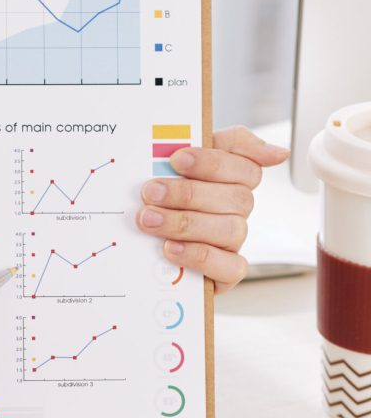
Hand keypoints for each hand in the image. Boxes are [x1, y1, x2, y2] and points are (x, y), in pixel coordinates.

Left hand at [138, 126, 289, 291]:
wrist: (137, 245)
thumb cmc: (164, 198)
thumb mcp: (181, 162)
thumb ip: (224, 145)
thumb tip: (279, 153)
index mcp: (233, 180)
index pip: (245, 167)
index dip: (212, 162)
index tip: (176, 159)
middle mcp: (238, 211)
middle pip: (236, 198)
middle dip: (189, 193)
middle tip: (151, 192)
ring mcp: (234, 242)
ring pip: (230, 229)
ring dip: (185, 223)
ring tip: (150, 220)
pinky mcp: (228, 273)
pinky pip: (229, 267)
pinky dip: (198, 256)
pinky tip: (170, 248)